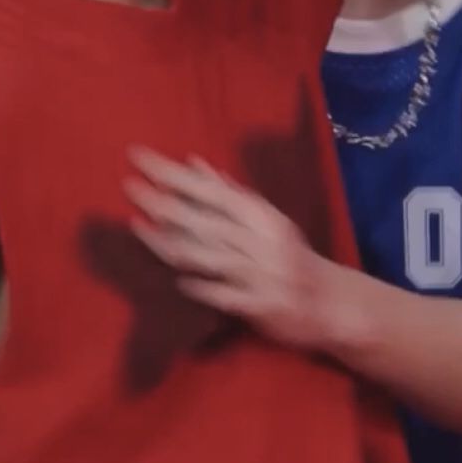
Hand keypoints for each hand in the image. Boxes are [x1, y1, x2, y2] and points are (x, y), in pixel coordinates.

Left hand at [123, 147, 338, 352]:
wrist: (333, 303)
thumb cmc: (291, 255)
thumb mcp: (266, 220)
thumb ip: (229, 193)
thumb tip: (194, 163)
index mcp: (260, 214)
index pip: (208, 188)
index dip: (172, 173)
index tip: (140, 156)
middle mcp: (260, 239)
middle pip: (203, 218)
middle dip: (163, 201)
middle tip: (128, 185)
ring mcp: (261, 273)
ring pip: (209, 255)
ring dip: (171, 242)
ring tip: (138, 225)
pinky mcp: (262, 305)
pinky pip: (226, 295)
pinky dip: (202, 287)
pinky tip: (178, 280)